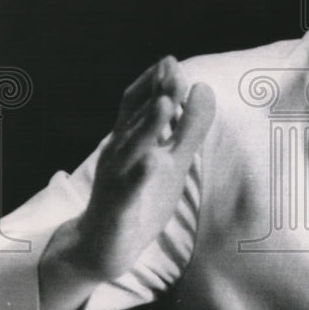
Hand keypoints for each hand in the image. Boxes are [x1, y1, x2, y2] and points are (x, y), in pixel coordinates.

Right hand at [72, 56, 215, 280]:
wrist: (105, 248)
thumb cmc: (140, 196)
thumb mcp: (172, 159)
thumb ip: (189, 126)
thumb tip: (203, 86)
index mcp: (131, 139)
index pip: (138, 103)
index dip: (153, 82)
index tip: (170, 61)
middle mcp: (119, 153)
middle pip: (136, 118)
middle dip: (154, 94)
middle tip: (173, 70)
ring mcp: (116, 179)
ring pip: (131, 149)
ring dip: (147, 125)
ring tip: (166, 103)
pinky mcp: (118, 207)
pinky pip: (128, 189)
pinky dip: (140, 174)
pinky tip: (153, 161)